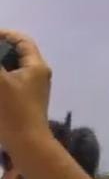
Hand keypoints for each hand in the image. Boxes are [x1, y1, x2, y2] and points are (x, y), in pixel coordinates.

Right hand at [0, 30, 52, 150]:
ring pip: (9, 69)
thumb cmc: (13, 110)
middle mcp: (36, 75)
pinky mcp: (22, 101)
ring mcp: (30, 89)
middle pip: (14, 54)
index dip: (3, 34)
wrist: (27, 144)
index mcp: (36, 66)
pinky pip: (7, 83)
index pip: (21, 41)